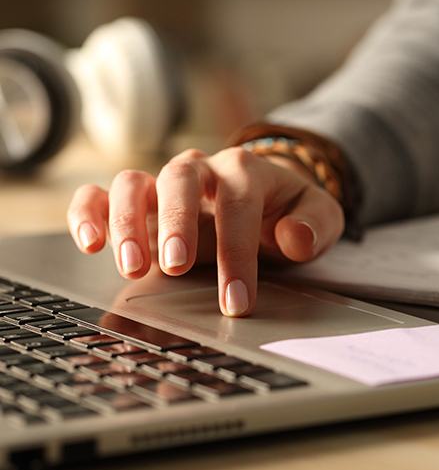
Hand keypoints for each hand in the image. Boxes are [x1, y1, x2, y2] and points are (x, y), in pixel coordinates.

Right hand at [66, 147, 344, 316]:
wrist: (268, 200)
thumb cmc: (290, 212)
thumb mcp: (319, 216)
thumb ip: (314, 225)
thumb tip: (293, 238)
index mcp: (247, 170)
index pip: (238, 203)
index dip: (237, 251)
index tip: (236, 300)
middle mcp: (201, 169)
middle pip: (180, 179)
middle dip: (176, 223)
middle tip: (177, 266)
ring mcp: (165, 184)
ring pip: (133, 182)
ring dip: (127, 222)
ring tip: (132, 266)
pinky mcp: (140, 201)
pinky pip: (101, 194)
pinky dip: (88, 212)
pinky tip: (90, 243)